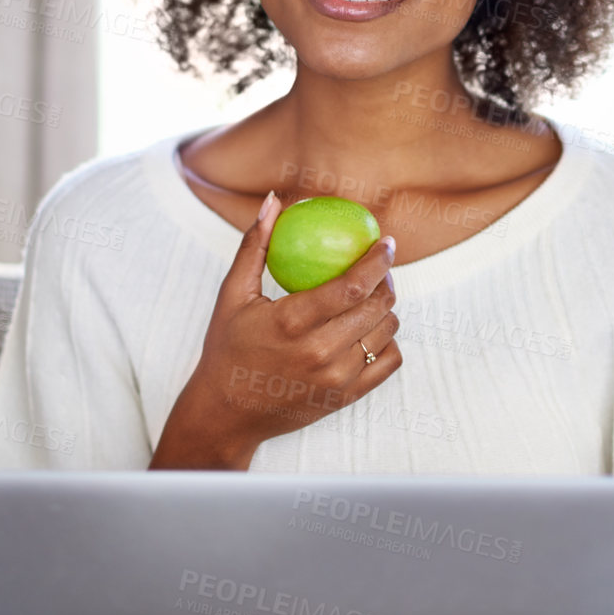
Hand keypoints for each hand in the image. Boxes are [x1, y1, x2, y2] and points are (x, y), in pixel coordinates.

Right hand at [157, 191, 401, 468]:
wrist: (226, 413)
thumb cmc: (227, 348)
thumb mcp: (233, 295)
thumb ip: (254, 245)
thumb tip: (272, 201)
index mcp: (292, 323)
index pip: (352, 286)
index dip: (378, 260)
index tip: (387, 242)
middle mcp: (320, 353)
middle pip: (377, 306)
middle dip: (387, 279)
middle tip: (380, 266)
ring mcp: (336, 379)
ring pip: (386, 332)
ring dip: (385, 309)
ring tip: (371, 296)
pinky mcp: (345, 398)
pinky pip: (388, 362)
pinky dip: (386, 341)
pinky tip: (369, 329)